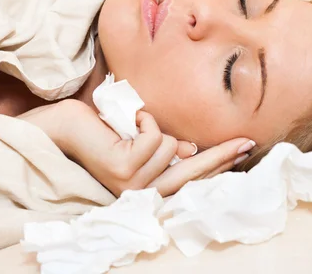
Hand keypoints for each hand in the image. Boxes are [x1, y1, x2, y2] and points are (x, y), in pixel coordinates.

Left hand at [20, 99, 254, 196]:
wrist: (64, 126)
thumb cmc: (103, 129)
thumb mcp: (141, 139)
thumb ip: (167, 148)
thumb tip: (192, 148)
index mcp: (146, 186)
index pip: (190, 177)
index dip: (219, 163)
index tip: (244, 150)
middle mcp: (140, 193)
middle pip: (191, 172)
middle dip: (221, 154)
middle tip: (247, 140)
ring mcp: (132, 185)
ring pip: (169, 145)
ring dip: (153, 125)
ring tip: (132, 123)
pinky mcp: (124, 169)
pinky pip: (154, 135)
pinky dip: (144, 119)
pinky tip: (127, 120)